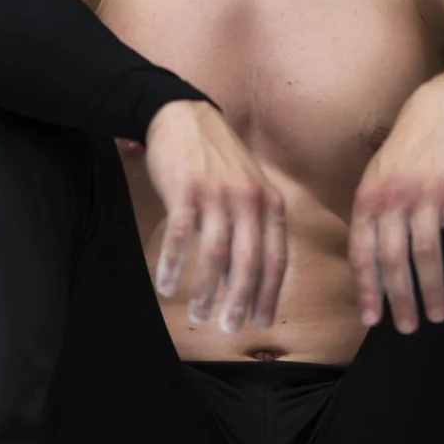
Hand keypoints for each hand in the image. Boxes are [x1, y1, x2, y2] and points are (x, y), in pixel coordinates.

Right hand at [136, 100, 287, 333]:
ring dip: (206, 290)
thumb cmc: (217, 160)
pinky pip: (180, 236)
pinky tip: (167, 286)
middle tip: (229, 328)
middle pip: (249, 262)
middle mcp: (248, 199)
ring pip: (216, 253)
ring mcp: (217, 194)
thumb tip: (245, 279)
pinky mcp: (186, 189)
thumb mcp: (247, 189)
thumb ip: (251, 229)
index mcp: (270, 202)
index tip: (262, 321)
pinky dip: (173, 265)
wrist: (184, 115)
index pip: (276, 257)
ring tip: (199, 314)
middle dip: (240, 301)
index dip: (270, 293)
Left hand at [352, 81, 443, 332]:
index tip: (373, 320)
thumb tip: (368, 267)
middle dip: (400, 299)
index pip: (362, 254)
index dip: (367, 289)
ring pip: (426, 254)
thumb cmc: (407, 152)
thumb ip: (372, 217)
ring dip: (433, 289)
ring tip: (439, 314)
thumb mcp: (377, 178)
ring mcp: (426, 195)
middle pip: (393, 260)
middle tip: (408, 328)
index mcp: (368, 200)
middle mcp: (393, 200)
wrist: (443, 110)